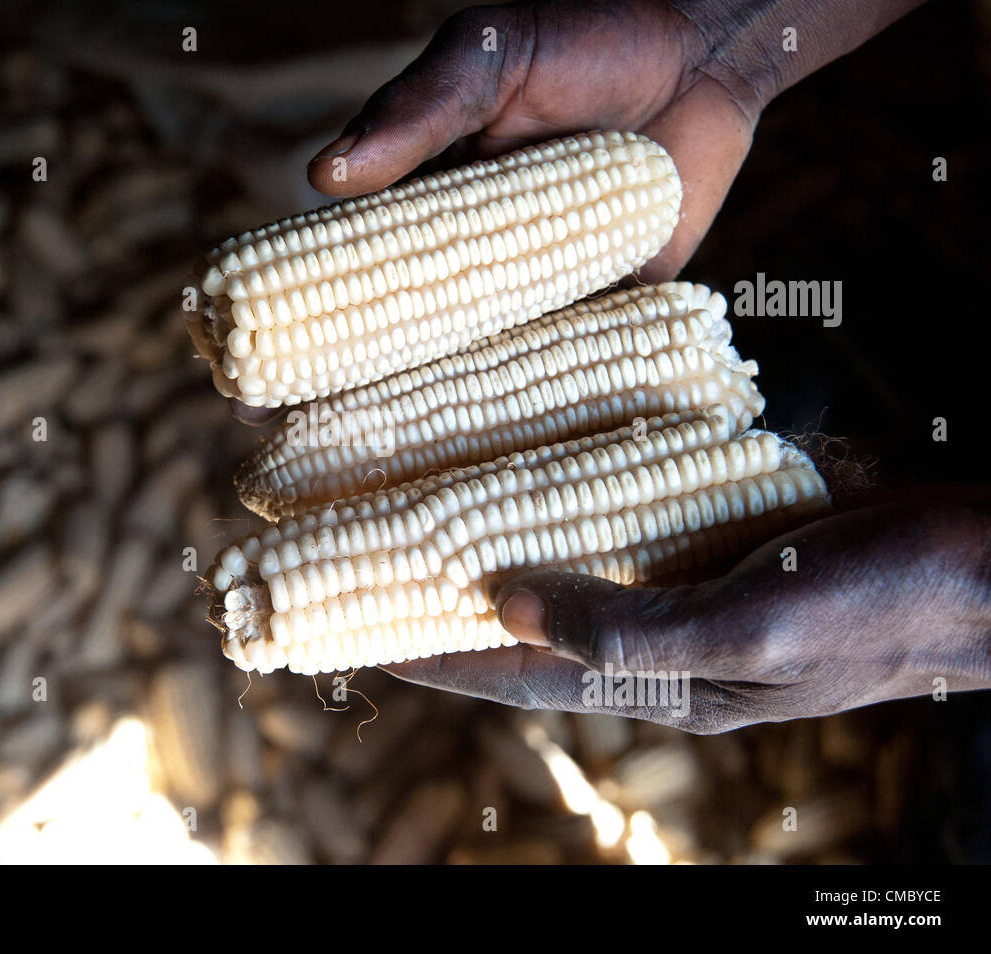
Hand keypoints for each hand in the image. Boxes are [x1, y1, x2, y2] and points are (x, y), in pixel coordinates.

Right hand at [234, 0, 739, 423]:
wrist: (704, 54)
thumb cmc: (587, 37)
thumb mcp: (487, 59)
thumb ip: (415, 114)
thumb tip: (323, 179)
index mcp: (427, 214)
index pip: (345, 284)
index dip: (297, 337)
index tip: (248, 388)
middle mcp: (474, 266)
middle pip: (396, 350)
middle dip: (343, 406)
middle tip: (293, 458)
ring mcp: (535, 297)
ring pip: (469, 378)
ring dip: (426, 430)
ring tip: (380, 483)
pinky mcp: (606, 314)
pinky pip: (562, 375)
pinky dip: (531, 417)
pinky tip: (492, 467)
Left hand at [384, 491, 990, 731]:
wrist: (989, 563)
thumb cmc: (886, 602)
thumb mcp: (758, 627)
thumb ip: (630, 627)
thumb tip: (502, 599)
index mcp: (663, 680)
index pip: (517, 673)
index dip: (433, 651)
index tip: (351, 628)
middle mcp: (661, 635)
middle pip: (530, 619)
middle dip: (451, 592)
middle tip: (369, 552)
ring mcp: (687, 581)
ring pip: (569, 558)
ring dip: (502, 532)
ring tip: (428, 496)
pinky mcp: (715, 532)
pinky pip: (621, 511)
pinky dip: (572, 487)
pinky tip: (536, 449)